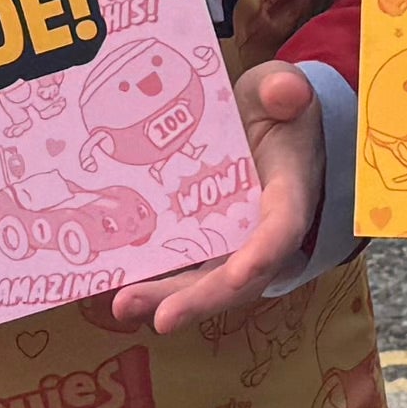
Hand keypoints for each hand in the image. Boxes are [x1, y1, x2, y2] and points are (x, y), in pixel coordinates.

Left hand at [114, 60, 326, 333]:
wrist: (268, 128)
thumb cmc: (277, 111)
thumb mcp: (282, 90)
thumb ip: (285, 89)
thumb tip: (285, 92)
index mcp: (290, 195)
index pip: (281, 231)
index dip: (263, 254)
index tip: (240, 274)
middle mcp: (263, 232)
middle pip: (238, 277)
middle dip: (202, 299)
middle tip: (161, 318)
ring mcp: (232, 243)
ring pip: (205, 280)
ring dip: (167, 297)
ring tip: (123, 305)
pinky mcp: (206, 243)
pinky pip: (182, 267)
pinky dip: (154, 280)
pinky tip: (116, 287)